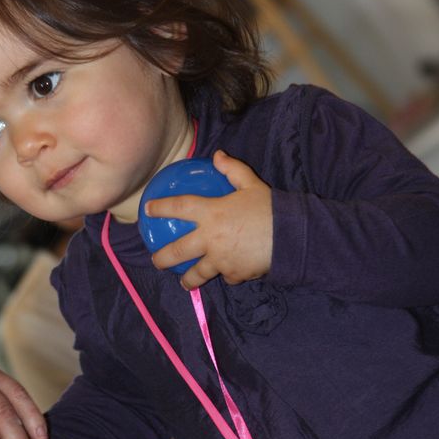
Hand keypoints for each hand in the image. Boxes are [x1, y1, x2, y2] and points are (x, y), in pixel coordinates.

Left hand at [147, 150, 272, 289]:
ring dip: (189, 280)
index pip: (179, 207)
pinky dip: (227, 274)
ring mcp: (220, 259)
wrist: (291, 238)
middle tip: (156, 261)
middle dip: (162, 258)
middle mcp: (210, 239)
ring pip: (198, 273)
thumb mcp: (252, 184)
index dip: (160, 207)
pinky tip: (228, 274)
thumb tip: (218, 156)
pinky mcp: (234, 274)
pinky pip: (226, 276)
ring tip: (185, 283)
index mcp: (211, 213)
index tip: (148, 209)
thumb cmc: (270, 208)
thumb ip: (232, 170)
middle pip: (177, 251)